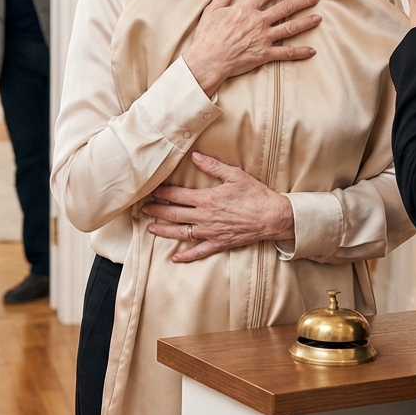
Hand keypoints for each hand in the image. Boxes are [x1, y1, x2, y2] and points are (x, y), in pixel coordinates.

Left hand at [141, 152, 294, 262]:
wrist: (272, 217)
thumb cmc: (255, 195)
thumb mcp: (235, 175)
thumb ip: (213, 166)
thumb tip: (195, 156)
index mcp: (207, 198)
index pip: (178, 195)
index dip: (163, 192)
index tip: (152, 190)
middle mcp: (205, 217)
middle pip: (175, 214)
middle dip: (157, 210)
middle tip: (143, 209)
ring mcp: (210, 232)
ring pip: (181, 233)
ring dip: (164, 231)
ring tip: (150, 228)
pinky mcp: (219, 243)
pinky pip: (199, 252)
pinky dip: (186, 256)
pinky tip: (175, 258)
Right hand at [181, 0, 321, 96]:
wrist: (208, 60)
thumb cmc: (208, 36)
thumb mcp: (212, 10)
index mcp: (246, 9)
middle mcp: (258, 22)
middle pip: (285, 8)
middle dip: (301, 1)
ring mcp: (263, 38)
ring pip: (289, 28)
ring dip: (305, 22)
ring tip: (318, 18)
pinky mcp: (264, 54)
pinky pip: (286, 53)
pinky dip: (299, 52)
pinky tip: (311, 51)